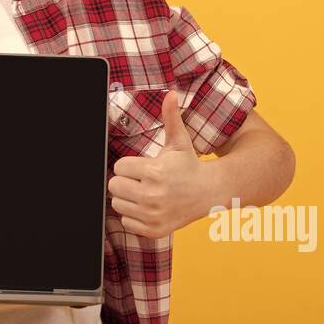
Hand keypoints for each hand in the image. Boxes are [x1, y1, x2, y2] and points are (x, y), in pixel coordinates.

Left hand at [109, 89, 220, 237]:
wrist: (209, 193)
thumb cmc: (189, 165)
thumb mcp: (179, 141)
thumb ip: (171, 117)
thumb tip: (171, 93)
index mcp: (154, 172)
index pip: (118, 168)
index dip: (129, 165)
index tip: (143, 166)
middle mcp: (152, 196)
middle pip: (114, 186)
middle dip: (125, 181)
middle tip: (142, 180)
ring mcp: (153, 215)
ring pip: (117, 204)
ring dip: (128, 198)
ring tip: (145, 192)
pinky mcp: (154, 230)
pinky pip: (126, 222)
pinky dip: (133, 216)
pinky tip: (148, 207)